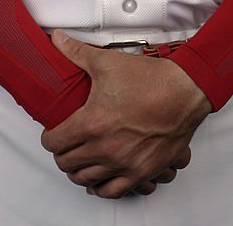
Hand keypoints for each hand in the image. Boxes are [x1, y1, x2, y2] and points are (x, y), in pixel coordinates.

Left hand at [40, 30, 211, 198]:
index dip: (48, 138)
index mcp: (92, 123)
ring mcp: (123, 163)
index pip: (55, 142)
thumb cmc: (151, 80)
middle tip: (63, 146)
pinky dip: (102, 188)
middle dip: (61, 155)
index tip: (51, 134)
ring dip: (78, 172)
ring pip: (86, 180)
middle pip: (67, 164)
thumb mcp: (107, 62)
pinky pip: (114, 191)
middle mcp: (105, 148)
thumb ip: (77, 53)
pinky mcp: (141, 172)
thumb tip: (58, 41)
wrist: (184, 91)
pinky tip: (99, 181)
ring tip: (77, 161)